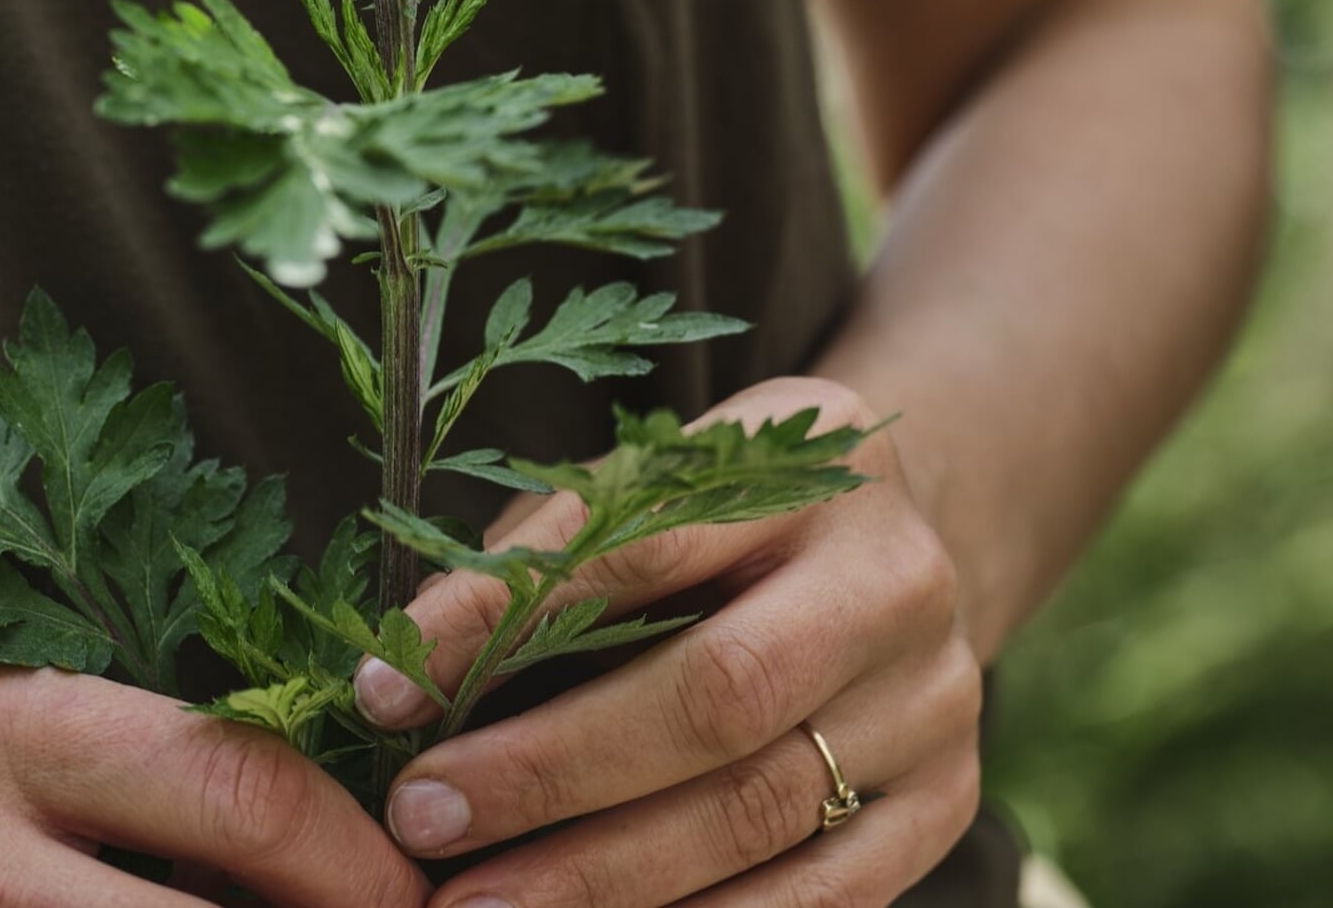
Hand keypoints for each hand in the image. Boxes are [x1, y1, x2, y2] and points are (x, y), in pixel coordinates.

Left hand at [353, 377, 983, 906]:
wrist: (904, 550)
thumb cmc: (728, 520)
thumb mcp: (648, 488)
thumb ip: (541, 558)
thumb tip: (405, 678)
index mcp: (802, 469)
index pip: (636, 547)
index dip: (503, 624)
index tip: (387, 696)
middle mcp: (888, 585)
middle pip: (715, 696)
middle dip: (551, 772)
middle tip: (426, 823)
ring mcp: (931, 703)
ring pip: (760, 811)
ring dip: (604, 878)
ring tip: (480, 907)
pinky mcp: (944, 802)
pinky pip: (826, 895)